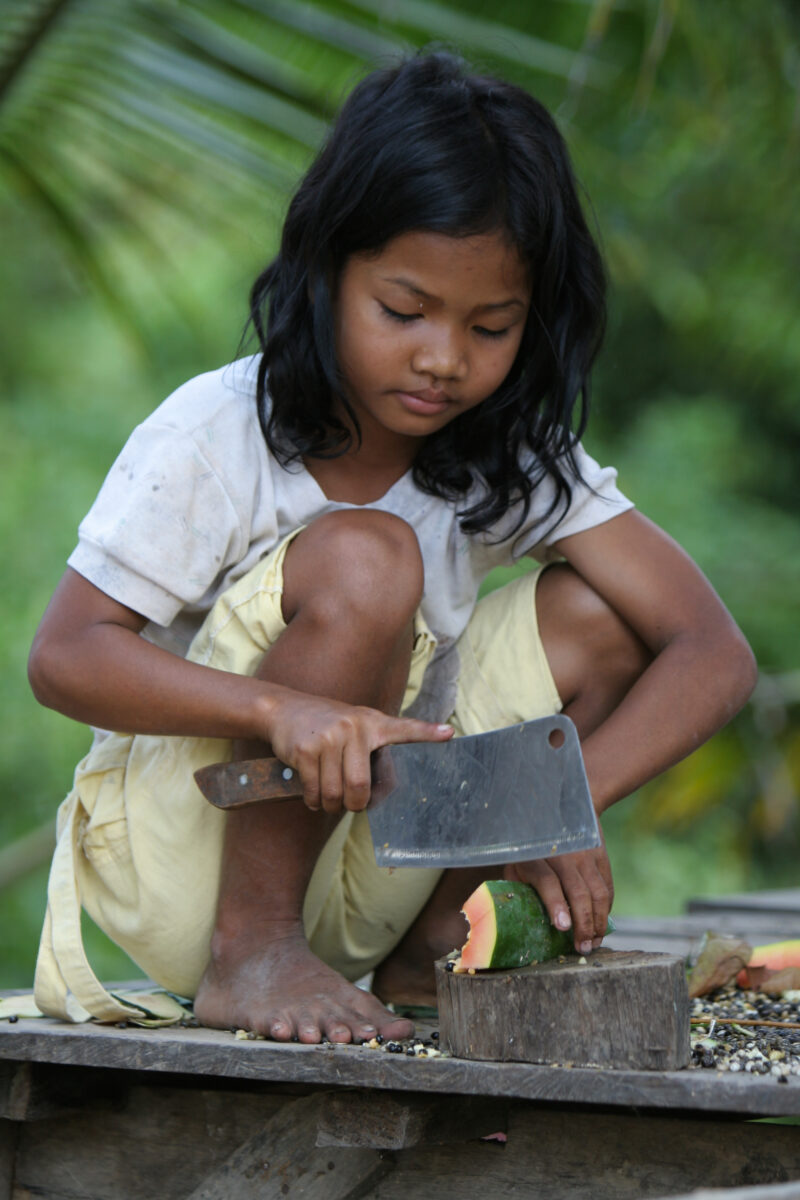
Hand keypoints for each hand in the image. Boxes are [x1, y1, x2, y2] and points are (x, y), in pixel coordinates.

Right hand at [264, 689, 452, 814]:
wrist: (284, 709)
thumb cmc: (326, 724)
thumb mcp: (354, 724)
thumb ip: (372, 746)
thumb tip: (382, 791)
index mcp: (372, 722)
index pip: (404, 728)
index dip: (427, 732)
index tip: (449, 734)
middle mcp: (353, 727)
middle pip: (360, 786)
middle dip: (354, 804)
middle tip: (348, 803)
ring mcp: (328, 737)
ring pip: (335, 793)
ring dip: (330, 806)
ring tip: (327, 800)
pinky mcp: (305, 749)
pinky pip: (314, 791)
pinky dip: (313, 801)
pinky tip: (313, 794)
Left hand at [504, 825, 612, 953]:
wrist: (566, 809)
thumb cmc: (532, 844)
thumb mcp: (517, 860)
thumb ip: (519, 884)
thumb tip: (518, 917)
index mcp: (536, 856)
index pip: (548, 882)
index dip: (556, 904)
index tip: (562, 927)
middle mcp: (564, 856)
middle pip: (578, 892)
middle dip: (583, 923)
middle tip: (582, 947)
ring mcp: (586, 856)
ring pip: (598, 892)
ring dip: (598, 921)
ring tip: (594, 941)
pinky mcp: (601, 857)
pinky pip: (607, 887)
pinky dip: (606, 909)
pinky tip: (600, 924)